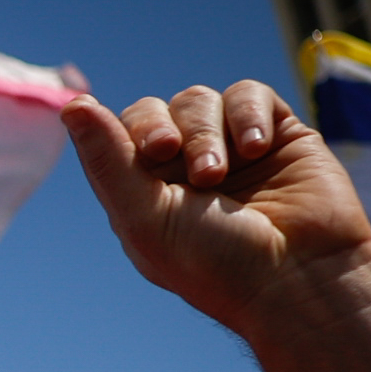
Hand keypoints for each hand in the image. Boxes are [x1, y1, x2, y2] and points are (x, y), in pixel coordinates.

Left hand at [62, 82, 370, 338]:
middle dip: (170, 128)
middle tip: (188, 164)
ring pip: (201, 98)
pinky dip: (248, 114)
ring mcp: (230, 149)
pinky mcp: (277, 135)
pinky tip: (257, 149)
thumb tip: (72, 103)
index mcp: (145, 192)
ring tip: (222, 174)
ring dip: (208, 131)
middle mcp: (184, 168)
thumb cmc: (215, 263)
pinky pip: (248, 94)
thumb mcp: (145, 217)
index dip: (134, 128)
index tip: (157, 152)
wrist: (299, 276)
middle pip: (159, 109)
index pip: (120, 131)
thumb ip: (107, 161)